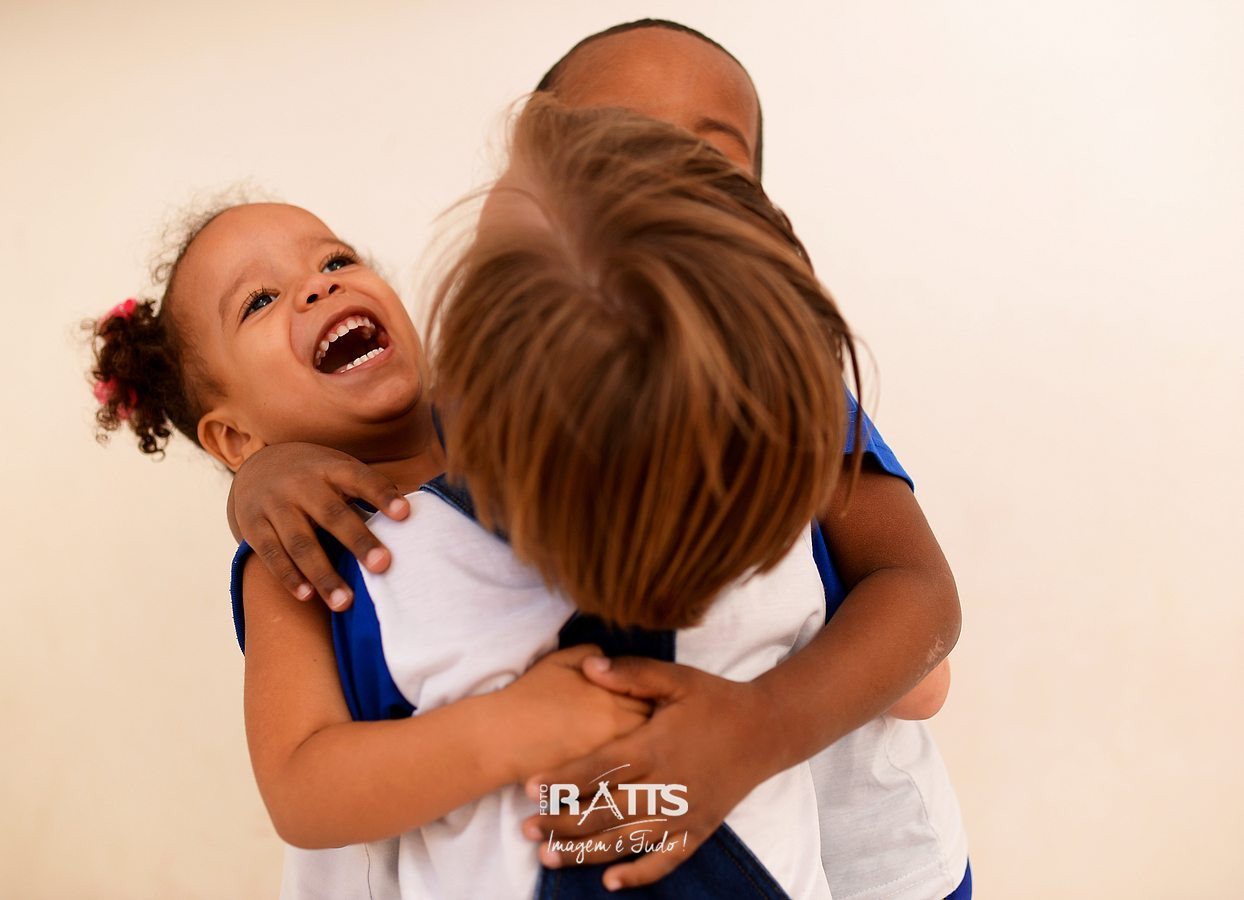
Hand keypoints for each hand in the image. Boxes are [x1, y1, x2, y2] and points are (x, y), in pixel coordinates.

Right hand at [229, 443, 410, 609]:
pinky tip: (306, 596)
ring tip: (345, 602)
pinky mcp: (253, 526)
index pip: (361, 478)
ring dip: (323, 574)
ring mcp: (275, 505)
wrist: (258, 465)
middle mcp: (302, 484)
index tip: (405, 514)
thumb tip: (418, 515)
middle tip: (383, 566)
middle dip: (358, 541)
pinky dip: (289, 577)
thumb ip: (369, 490)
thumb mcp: (339, 470)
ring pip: (301, 543)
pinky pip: (272, 554)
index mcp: (331, 468)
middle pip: (333, 515)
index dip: (382, 495)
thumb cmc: (317, 477)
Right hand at [496, 646, 651, 783]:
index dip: (658, 701)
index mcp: (613, 697)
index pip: (655, 700)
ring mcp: (609, 761)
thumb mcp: (563, 660)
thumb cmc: (530, 695)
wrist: (501, 736)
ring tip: (649, 752)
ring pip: (648, 761)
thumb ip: (596, 656)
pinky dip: (634, 778)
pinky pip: (627, 781)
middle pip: (658, 733)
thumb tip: (615, 664)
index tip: (657, 702)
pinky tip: (631, 773)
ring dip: (651, 756)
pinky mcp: (597, 785)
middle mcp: (617, 730)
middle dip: (661, 730)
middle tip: (662, 729)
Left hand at [520, 655, 777, 889]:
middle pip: (606, 811)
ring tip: (548, 857)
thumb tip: (588, 666)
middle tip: (526, 829)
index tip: (530, 787)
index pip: (602, 768)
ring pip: (628, 840)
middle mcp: (668, 785)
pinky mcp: (699, 829)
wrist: (767, 730)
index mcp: (657, 746)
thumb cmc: (716, 700)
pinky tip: (610, 882)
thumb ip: (632, 674)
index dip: (565, 779)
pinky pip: (667, 860)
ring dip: (586, 852)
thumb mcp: (676, 678)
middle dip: (562, 823)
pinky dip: (639, 874)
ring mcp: (684, 812)